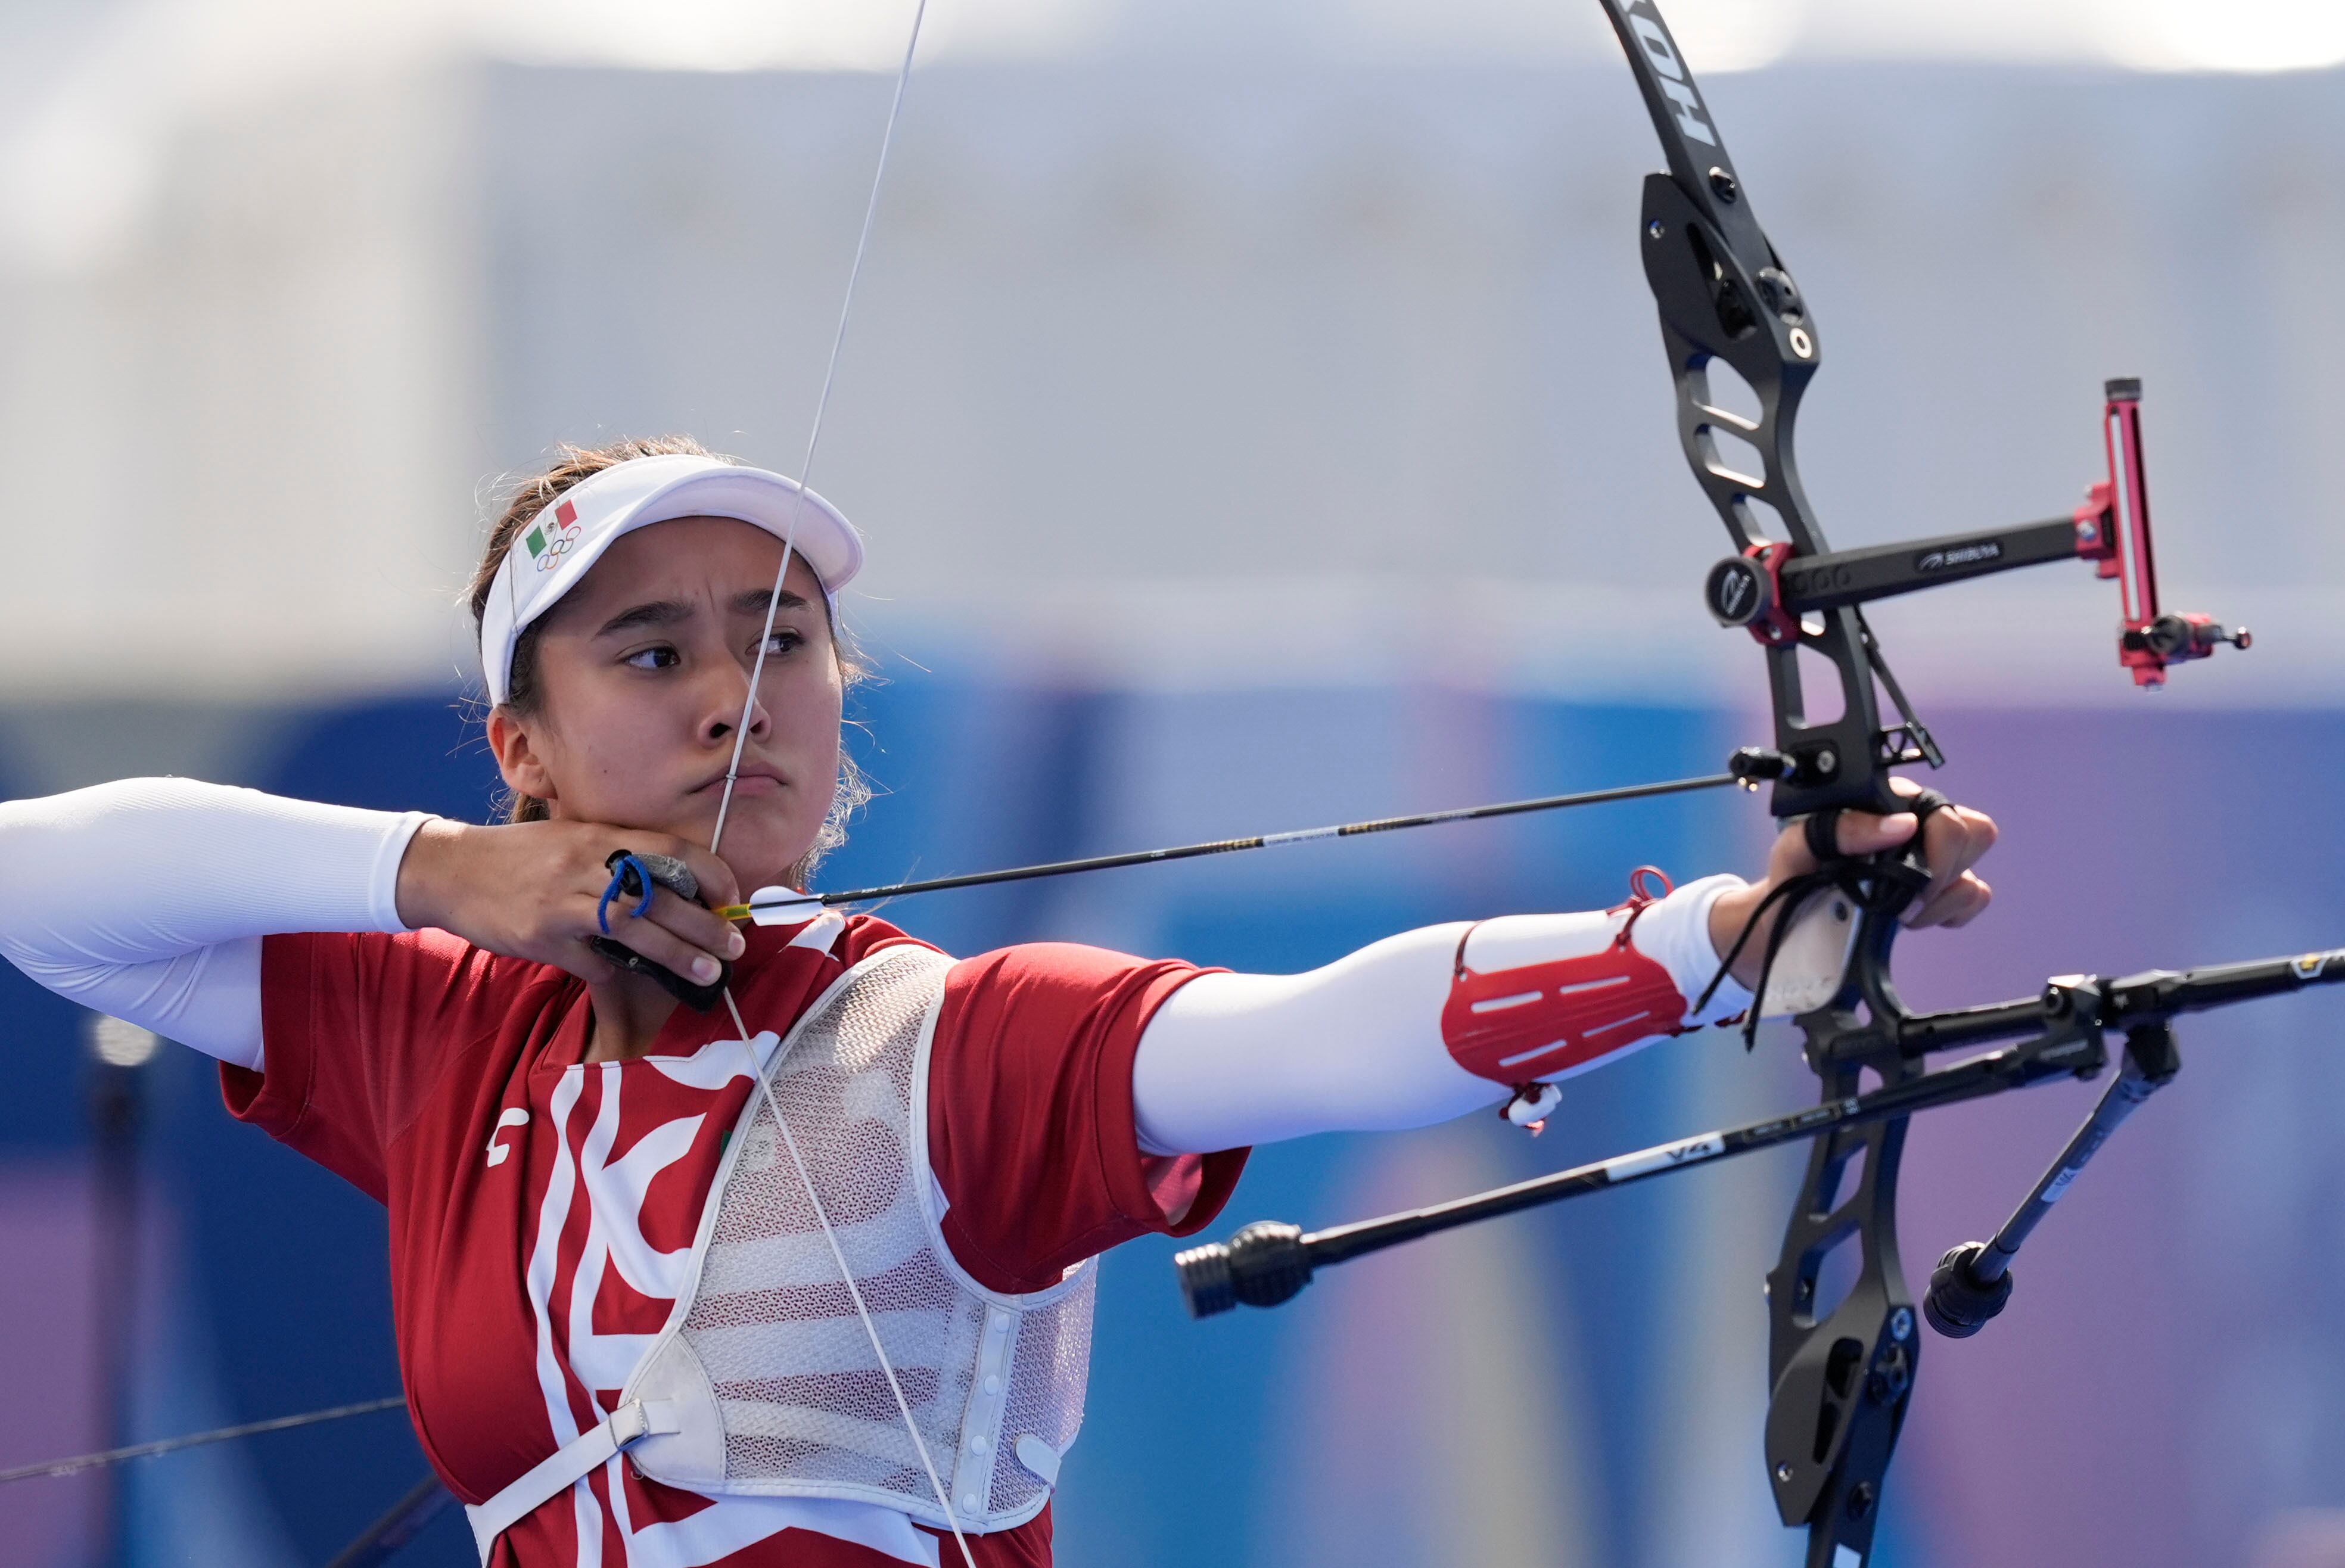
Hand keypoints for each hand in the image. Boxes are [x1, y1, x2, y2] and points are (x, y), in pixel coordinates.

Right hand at [396, 819, 745, 986]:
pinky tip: (619, 973)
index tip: (732, 897)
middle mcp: (585, 864)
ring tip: (709, 971)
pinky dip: (610, 970)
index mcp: (599, 836)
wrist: (452, 869)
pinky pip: (590, 960)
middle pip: (660, 895)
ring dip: (677, 953)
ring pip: (634, 927)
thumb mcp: (572, 840)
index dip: (710, 873)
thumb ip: (618, 859)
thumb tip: (675, 890)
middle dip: (705, 924)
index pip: (671, 849)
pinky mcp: (540, 935)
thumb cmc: (522, 857)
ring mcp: (561, 901)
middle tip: (736, 945)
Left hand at [1707, 782, 1997, 990]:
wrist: (1788, 919)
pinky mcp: (1944, 890)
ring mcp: (1935, 857)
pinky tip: (1911, 917)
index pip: (1942, 809)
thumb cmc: (1795, 873)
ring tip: (1897, 911)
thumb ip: (1840, 829)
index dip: (1932, 845)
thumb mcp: (1799, 847)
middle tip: (1898, 900)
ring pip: (1974, 873)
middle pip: (1975, 833)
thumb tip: (1901, 825)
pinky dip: (1947, 913)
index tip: (1897, 876)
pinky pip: (1974, 897)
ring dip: (1937, 901)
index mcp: (1889, 800)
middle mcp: (1919, 822)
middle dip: (1938, 874)